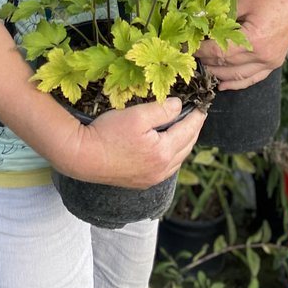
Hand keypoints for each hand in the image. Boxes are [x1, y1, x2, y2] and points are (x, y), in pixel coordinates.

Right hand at [58, 97, 205, 188]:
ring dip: (183, 143)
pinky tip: (166, 146)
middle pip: (186, 147)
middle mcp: (161, 170)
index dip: (197, 117)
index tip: (203, 106)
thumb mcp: (137, 115)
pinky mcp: (141, 181)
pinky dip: (171, 154)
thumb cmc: (108, 134)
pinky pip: (166, 168)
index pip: (188, 131)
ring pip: (177, 159)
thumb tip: (179, 105)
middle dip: (193, 130)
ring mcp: (151, 178)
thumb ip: (162, 110)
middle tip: (196, 116)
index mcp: (164, 153)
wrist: (84, 157)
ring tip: (184, 129)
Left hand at [196, 0, 287, 90]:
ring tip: (202, 69)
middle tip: (190, 57)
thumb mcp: (243, 1)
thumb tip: (200, 23)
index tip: (185, 48)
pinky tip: (222, 85)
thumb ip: (222, 15)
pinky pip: (252, 79)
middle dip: (206, 61)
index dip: (200, 51)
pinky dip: (236, 83)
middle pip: (227, 65)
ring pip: (238, 76)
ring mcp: (270, 62)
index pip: (219, 51)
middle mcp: (263, 55)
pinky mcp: (273, 64)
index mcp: (254, 39)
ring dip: (218, 74)